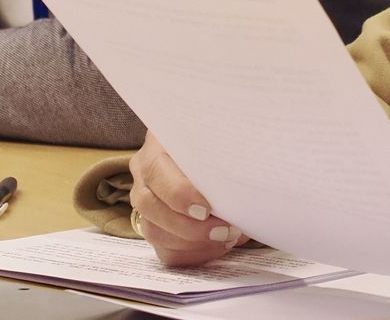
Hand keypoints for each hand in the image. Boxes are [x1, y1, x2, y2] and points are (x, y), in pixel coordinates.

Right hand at [130, 130, 243, 266]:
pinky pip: (165, 250)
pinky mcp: (155, 226)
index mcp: (156, 146)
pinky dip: (193, 254)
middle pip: (151, 208)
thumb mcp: (218, 136)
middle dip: (191, 228)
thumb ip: (224, 152)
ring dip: (193, 244)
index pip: (155, 172)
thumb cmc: (216, 140)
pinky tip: (217, 247)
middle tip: (225, 230)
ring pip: (155, 233)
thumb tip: (245, 182)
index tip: (206, 210)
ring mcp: (146, 203)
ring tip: (227, 238)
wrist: (206, 148)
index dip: (178, 195)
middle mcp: (144, 176)